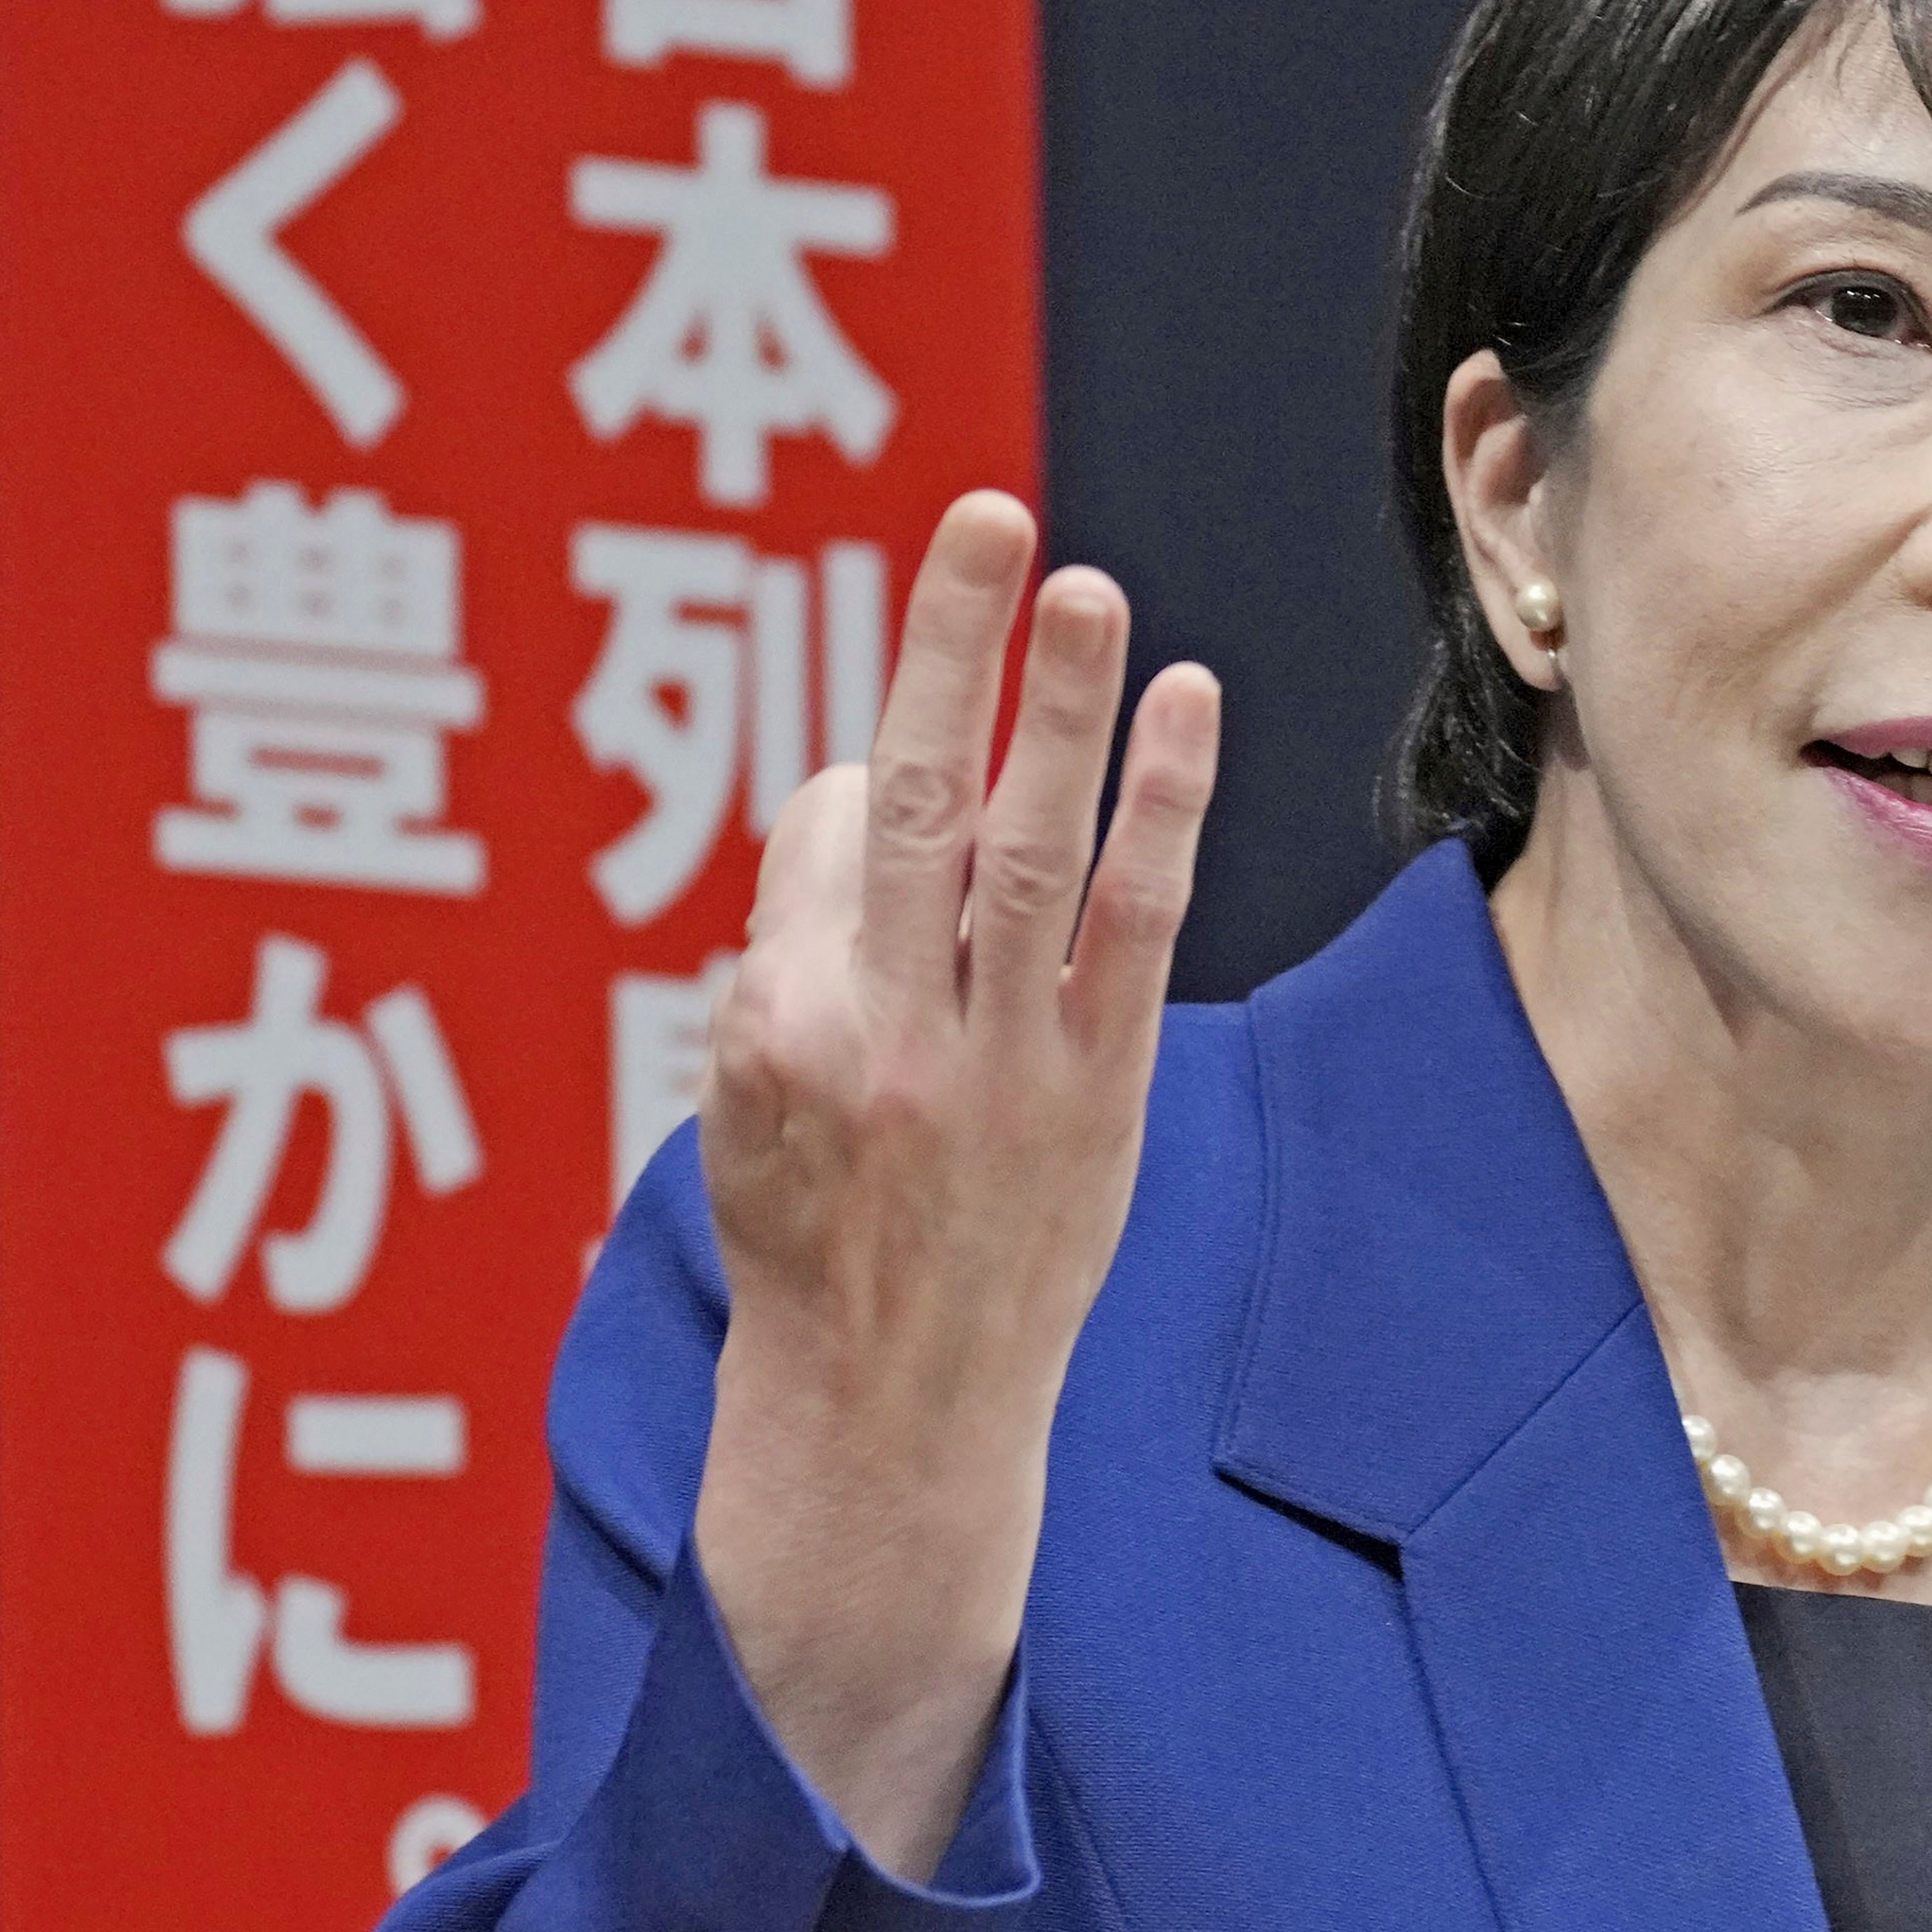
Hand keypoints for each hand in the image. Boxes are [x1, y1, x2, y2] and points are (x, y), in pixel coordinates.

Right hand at [690, 489, 1218, 1876]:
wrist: (890, 1415)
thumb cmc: (811, 1232)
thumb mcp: (744, 1098)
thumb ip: (796, 949)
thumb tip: (865, 794)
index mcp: (773, 1020)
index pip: (827, 828)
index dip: (864, 783)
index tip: (888, 780)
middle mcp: (882, 1029)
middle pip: (913, 799)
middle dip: (948, 647)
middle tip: (988, 516)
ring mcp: (1001, 1062)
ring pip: (1029, 846)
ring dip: (1064, 706)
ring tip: (1088, 583)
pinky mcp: (1102, 1090)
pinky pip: (1136, 924)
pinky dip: (1163, 808)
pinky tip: (1187, 701)